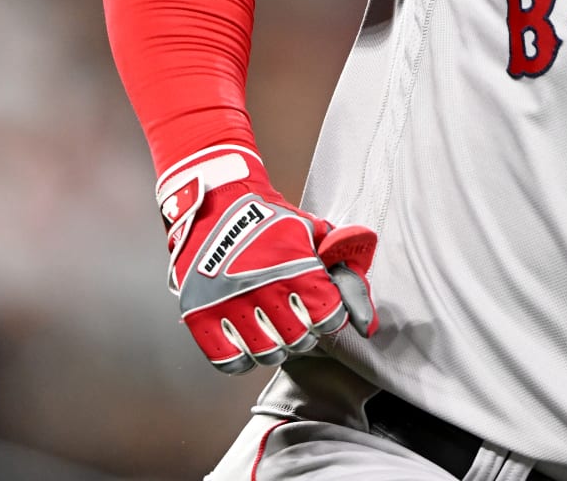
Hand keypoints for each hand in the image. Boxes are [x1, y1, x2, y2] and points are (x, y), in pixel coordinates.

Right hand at [158, 145, 378, 373]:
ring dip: (274, 346)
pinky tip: (245, 339)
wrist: (216, 204)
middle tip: (295, 317)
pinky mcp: (200, 315)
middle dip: (304, 332)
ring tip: (271, 328)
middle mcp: (264, 288)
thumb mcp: (314, 233)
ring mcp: (229, 304)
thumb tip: (366, 323)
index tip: (321, 308)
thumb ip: (346, 272)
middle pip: (299, 340)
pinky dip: (241, 357)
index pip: (328, 319)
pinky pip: (229, 361)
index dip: (329, 318)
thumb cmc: (271, 221)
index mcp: (297, 267)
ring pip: (267, 354)